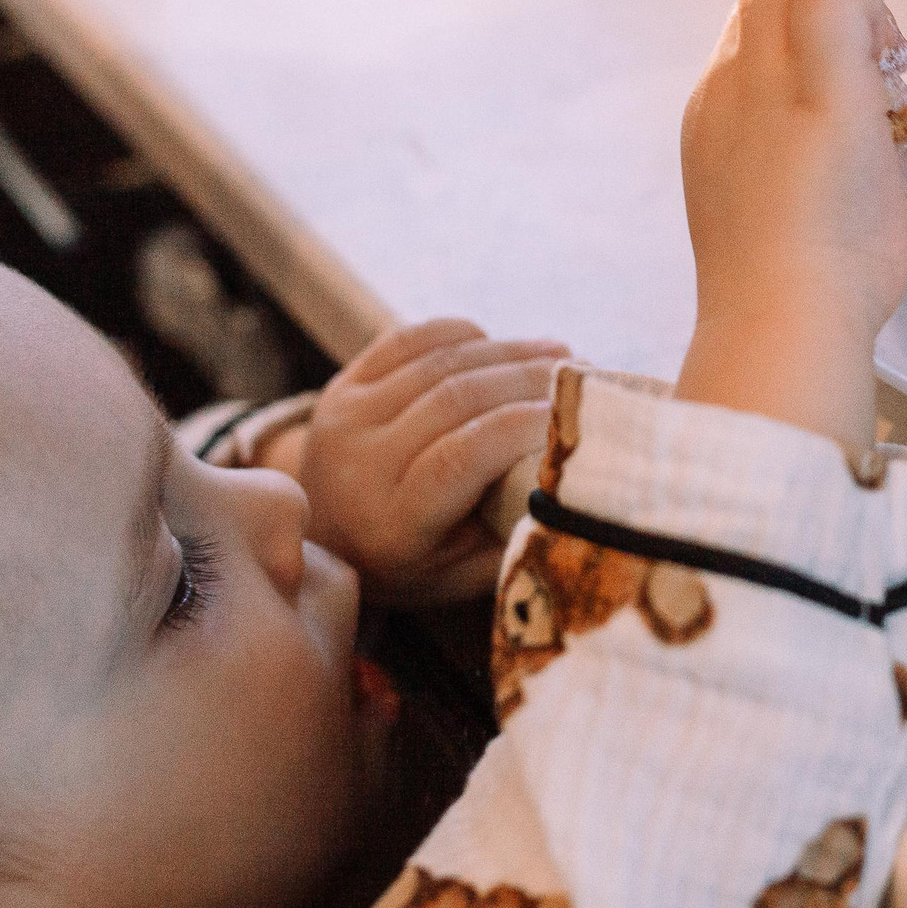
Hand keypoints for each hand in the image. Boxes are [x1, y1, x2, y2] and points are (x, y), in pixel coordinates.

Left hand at [292, 319, 568, 605]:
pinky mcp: (343, 383)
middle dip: (527, 379)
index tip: (571, 417)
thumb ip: (513, 532)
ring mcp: (345, 416)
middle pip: (454, 399)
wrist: (326, 538)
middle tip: (581, 375)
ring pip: (439, 362)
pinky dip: (463, 335)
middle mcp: (357, 464)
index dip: (518, 428)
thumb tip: (580, 483)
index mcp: (390, 523)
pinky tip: (499, 344)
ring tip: (558, 354)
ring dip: (507, 351)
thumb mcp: (463, 573)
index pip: (459, 458)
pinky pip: (410, 339)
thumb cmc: (412, 563)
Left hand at [674, 0, 906, 454]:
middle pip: (798, 23)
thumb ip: (833, 13)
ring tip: (902, 141)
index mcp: (744, 65)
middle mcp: (730, 101)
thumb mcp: (836, 91)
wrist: (785, 333)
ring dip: (873, 98)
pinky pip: (817, 149)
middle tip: (893, 89)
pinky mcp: (765, 204)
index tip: (886, 48)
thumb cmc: (822, 215)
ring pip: (814, 89)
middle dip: (863, 41)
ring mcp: (743, 154)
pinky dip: (867, 151)